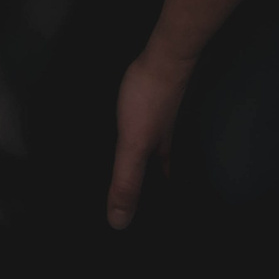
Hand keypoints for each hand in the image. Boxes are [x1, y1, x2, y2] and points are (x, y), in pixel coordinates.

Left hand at [107, 45, 193, 229]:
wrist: (161, 56)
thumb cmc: (150, 101)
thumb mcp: (133, 146)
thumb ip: (126, 181)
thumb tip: (119, 222)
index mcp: (161, 155)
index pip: (162, 186)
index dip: (157, 202)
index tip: (149, 217)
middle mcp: (162, 138)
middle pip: (156, 166)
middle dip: (146, 181)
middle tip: (133, 195)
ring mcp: (156, 117)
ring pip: (148, 145)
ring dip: (138, 158)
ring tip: (121, 168)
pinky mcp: (146, 99)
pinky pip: (138, 123)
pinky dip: (129, 131)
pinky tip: (117, 127)